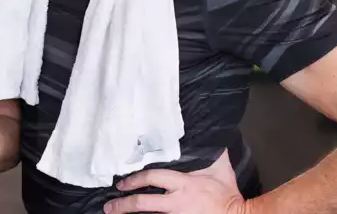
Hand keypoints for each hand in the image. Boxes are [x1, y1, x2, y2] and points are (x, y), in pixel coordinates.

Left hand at [103, 150, 247, 213]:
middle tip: (109, 206)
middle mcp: (177, 202)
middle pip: (144, 203)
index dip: (134, 180)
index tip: (121, 183)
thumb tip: (205, 131)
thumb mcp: (219, 168)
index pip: (152, 178)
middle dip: (124, 205)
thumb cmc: (227, 193)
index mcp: (183, 184)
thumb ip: (209, 152)